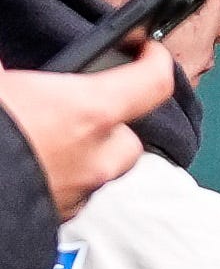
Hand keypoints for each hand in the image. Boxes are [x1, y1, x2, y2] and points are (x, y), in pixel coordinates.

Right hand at [0, 45, 173, 219]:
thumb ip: (10, 71)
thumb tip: (7, 68)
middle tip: (77, 105)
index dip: (156, 62)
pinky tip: (36, 162)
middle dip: (110, 122)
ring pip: (105, 168)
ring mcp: (82, 191)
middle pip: (128, 135)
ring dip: (88, 151)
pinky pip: (78, 191)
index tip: (150, 52)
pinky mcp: (62, 216)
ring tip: (49, 134)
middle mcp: (97, 156)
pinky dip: (65, 175)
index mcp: (88, 112)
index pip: (151, 83)